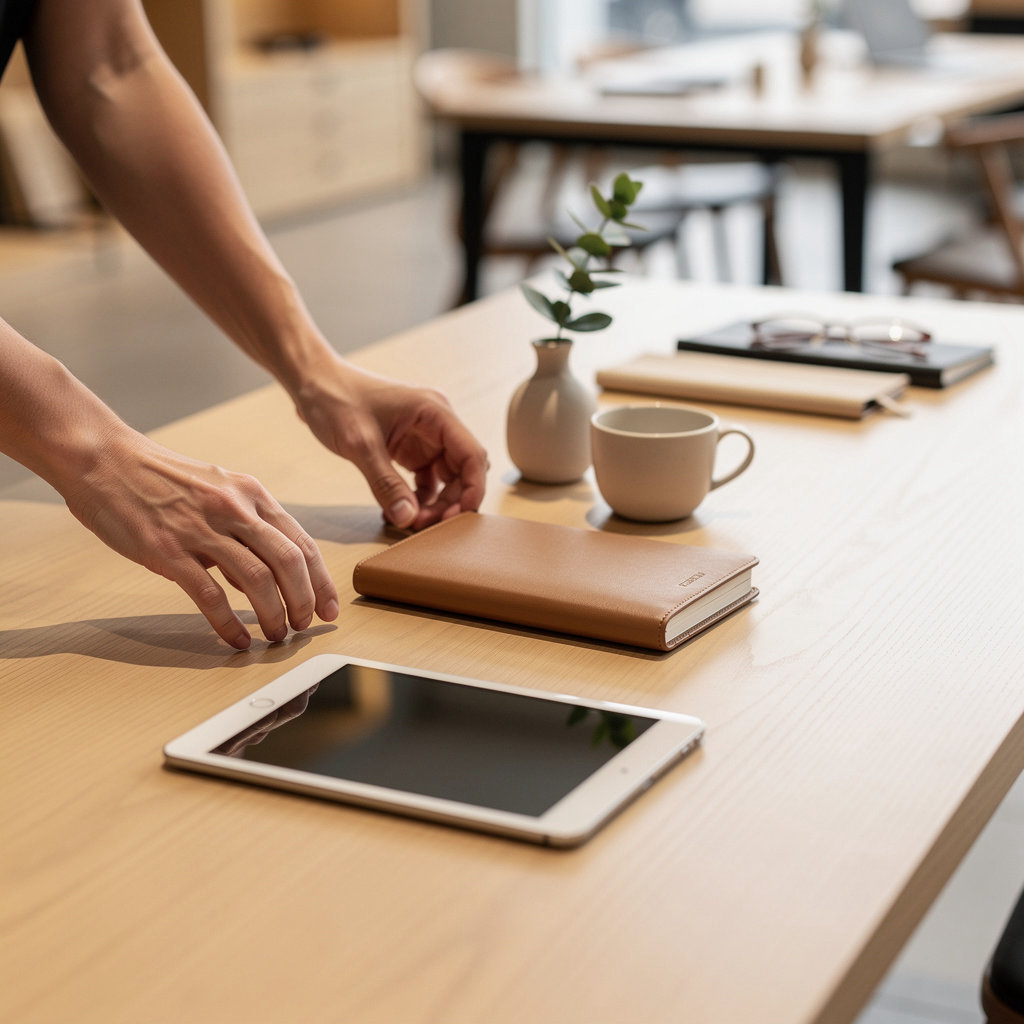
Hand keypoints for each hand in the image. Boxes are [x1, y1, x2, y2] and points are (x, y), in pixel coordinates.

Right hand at [65, 431, 338, 649]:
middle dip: (305, 602)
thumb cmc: (161, 478)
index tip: (329, 608)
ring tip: (276, 636)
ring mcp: (202, 528)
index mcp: (251, 494)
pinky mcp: (168, 549)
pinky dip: (229, 624)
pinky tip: (236, 640)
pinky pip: (210, 596)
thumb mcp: (218, 493)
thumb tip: (262, 578)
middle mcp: (234, 508)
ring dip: (274, 615)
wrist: (105, 458)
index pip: (302, 543)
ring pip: (258, 580)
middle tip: (305, 627)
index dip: (321, 581)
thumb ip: (243, 532)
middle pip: (289, 562)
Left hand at [294, 357, 487, 530]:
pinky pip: (424, 480)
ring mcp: (423, 437)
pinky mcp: (408, 449)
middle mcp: (436, 424)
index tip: (461, 518)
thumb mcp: (360, 445)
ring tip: (411, 522)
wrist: (312, 383)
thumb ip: (385, 484)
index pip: (472, 455)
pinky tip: (397, 512)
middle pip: (462, 471)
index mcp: (435, 412)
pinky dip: (416, 499)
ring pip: (445, 479)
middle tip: (425, 525)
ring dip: (435, 504)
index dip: (474, 489)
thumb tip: (408, 519)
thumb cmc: (336, 399)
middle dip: (450, 501)